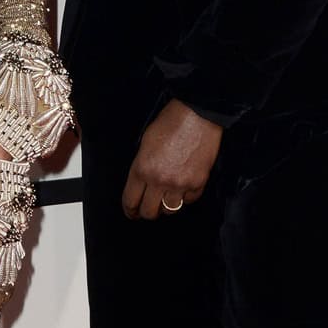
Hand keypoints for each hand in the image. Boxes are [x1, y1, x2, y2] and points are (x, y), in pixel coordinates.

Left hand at [122, 101, 222, 220]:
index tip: (131, 212)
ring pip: (169, 211)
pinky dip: (185, 198)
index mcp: (142, 169)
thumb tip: (141, 183)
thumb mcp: (144, 143)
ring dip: (166, 207)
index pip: (130, 201)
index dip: (129, 210)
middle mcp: (160, 180)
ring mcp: (180, 184)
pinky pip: (189, 200)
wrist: (197, 114)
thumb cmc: (171, 122)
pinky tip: (182, 190)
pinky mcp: (198, 183)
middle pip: (149, 211)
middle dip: (146, 212)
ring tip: (165, 200)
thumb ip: (141, 166)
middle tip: (147, 209)